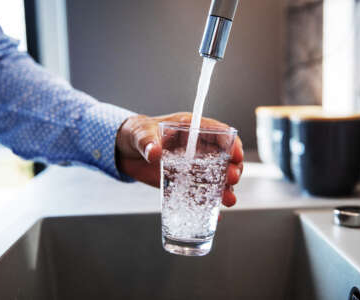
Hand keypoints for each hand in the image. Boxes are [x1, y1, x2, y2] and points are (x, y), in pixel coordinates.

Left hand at [116, 112, 243, 206]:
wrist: (124, 151)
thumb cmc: (135, 134)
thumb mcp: (140, 134)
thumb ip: (146, 141)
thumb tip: (154, 152)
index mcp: (190, 129)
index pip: (217, 133)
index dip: (230, 143)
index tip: (236, 155)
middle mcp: (196, 148)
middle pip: (222, 157)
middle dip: (231, 168)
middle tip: (232, 179)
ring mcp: (191, 166)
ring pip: (215, 177)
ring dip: (224, 188)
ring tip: (228, 200)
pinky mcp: (182, 182)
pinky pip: (198, 192)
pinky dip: (206, 203)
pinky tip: (214, 214)